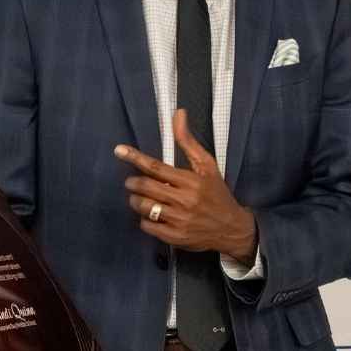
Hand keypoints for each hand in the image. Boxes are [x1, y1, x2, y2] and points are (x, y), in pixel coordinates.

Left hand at [113, 125, 259, 258]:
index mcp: (191, 181)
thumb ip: (188, 142)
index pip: (156, 167)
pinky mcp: (174, 237)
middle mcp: (184, 200)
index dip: (135, 158)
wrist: (231, 228)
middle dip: (133, 182)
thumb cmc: (217, 193)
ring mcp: (178, 220)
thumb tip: (178, 114)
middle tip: (132, 182)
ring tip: (140, 197)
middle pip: (145, 187)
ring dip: (136, 199)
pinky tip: (152, 214)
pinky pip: (147, 225)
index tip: (119, 151)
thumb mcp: (207, 165)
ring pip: (144, 207)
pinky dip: (144, 218)